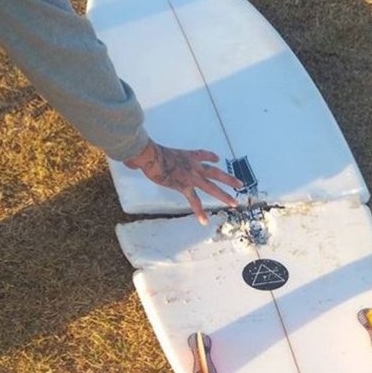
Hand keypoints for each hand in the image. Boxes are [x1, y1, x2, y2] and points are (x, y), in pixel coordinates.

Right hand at [124, 140, 242, 224]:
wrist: (150, 155)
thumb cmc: (147, 152)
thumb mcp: (152, 151)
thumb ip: (148, 156)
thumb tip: (131, 161)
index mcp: (187, 155)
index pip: (202, 155)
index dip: (210, 157)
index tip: (217, 159)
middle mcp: (193, 166)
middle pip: (215, 173)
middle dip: (229, 179)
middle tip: (240, 184)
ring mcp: (190, 177)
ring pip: (212, 187)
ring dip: (224, 196)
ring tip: (234, 203)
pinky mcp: (183, 186)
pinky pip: (194, 201)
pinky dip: (199, 212)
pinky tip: (205, 221)